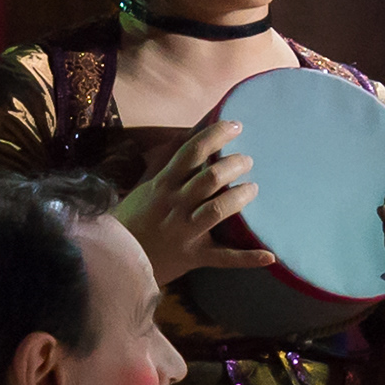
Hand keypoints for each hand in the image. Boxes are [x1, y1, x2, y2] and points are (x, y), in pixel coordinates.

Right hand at [115, 119, 276, 286]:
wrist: (114, 259)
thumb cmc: (132, 219)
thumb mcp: (145, 188)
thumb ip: (166, 165)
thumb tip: (186, 136)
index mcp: (164, 185)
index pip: (192, 152)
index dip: (216, 135)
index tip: (236, 125)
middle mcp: (176, 205)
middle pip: (210, 178)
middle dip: (234, 165)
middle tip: (247, 160)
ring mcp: (185, 232)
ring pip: (217, 210)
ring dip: (240, 197)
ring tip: (253, 188)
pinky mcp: (193, 256)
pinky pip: (224, 258)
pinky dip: (248, 258)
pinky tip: (270, 255)